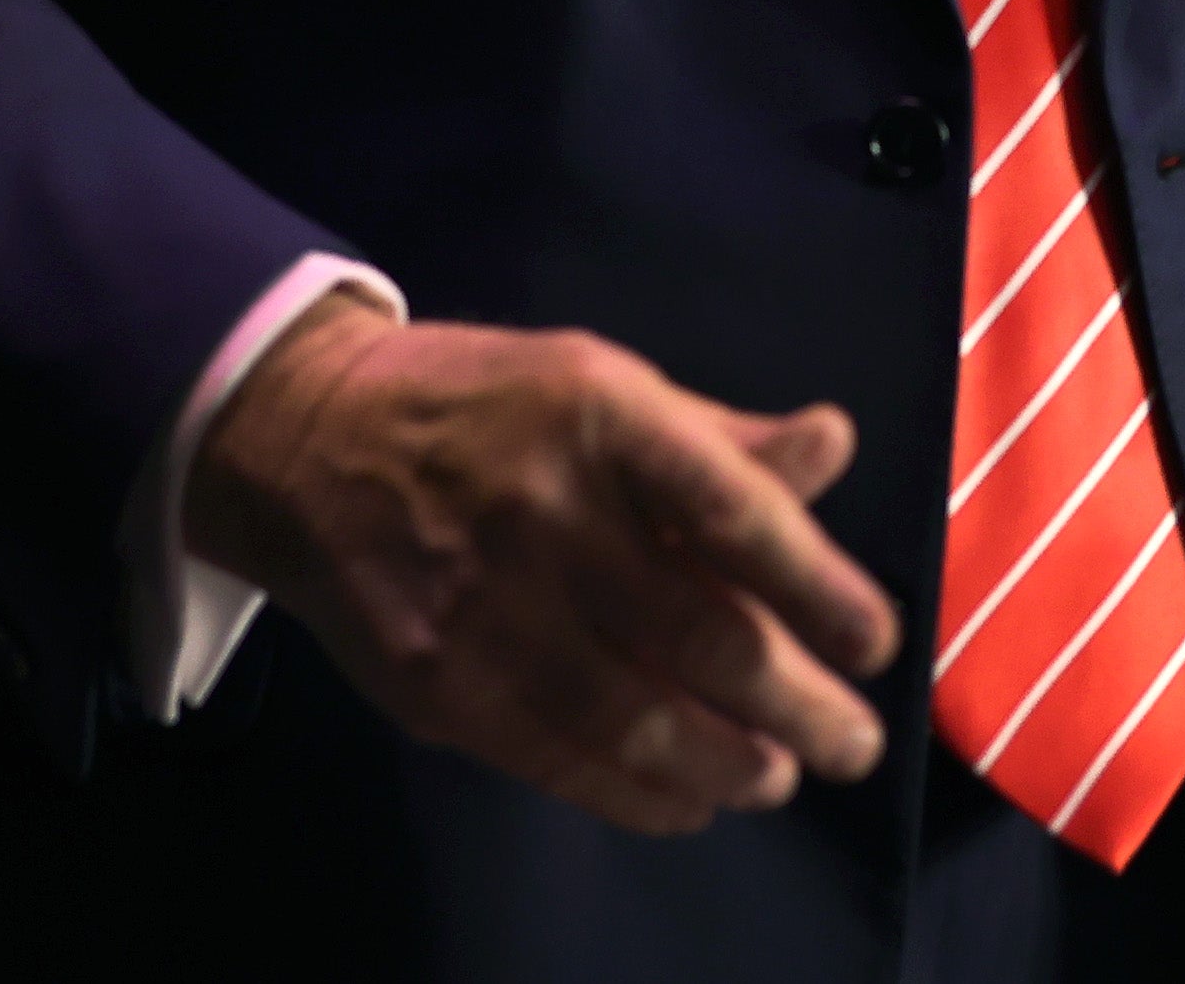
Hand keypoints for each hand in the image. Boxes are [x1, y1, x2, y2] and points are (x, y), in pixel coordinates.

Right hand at [186, 293, 900, 832]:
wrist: (305, 443)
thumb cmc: (488, 409)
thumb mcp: (603, 384)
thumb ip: (720, 439)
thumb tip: (833, 447)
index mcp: (600, 413)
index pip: (735, 511)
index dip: (817, 585)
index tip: (879, 643)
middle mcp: (543, 508)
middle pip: (694, 630)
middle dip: (792, 703)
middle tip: (855, 746)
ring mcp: (480, 604)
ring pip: (628, 713)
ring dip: (721, 763)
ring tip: (778, 778)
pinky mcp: (434, 681)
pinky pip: (554, 758)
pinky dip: (634, 792)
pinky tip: (688, 800)